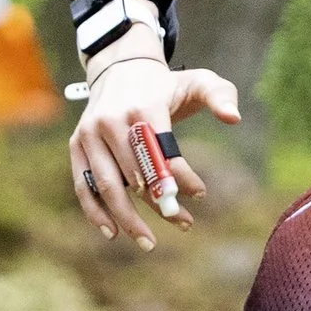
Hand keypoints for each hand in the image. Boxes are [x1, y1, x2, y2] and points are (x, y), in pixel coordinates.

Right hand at [71, 58, 242, 248]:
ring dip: (129, 218)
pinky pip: (83, 184)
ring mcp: (89, 134)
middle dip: (160, 204)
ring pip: (108, 185)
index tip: (200, 194)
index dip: (181, 179)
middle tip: (184, 224)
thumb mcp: (198, 81)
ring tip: (149, 242)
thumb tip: (234, 118)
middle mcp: (111, 121)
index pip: (162, 154)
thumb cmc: (165, 84)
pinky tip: (112, 232)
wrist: (120, 68)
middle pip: (136, 175)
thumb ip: (221, 95)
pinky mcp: (77, 145)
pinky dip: (95, 211)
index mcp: (142, 107)